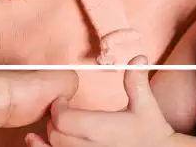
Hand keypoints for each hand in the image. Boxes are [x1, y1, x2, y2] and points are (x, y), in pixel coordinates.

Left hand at [35, 59, 177, 146]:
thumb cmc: (152, 132)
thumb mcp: (146, 104)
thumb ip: (136, 81)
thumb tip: (138, 57)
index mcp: (102, 128)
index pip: (64, 119)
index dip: (57, 108)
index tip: (61, 101)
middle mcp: (92, 146)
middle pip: (55, 136)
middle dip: (53, 122)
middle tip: (58, 113)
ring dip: (49, 141)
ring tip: (43, 133)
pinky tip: (47, 146)